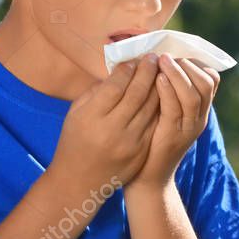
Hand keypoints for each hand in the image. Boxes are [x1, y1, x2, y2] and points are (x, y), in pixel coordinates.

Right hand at [49, 54, 160, 194]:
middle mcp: (112, 130)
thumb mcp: (76, 113)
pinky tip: (163, 93)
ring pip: (152, 107)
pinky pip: (156, 122)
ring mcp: (130, 143)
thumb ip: (97, 91)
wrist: (80, 181)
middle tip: (153, 57)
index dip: (127, 70)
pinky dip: (161, 105)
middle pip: (137, 94)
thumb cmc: (75, 140)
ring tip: (161, 71)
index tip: (134, 59)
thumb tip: (122, 68)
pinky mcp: (142, 152)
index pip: (115, 86)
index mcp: (92, 117)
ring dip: (159, 86)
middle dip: (147, 72)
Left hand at [130, 54, 220, 190]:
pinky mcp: (173, 135)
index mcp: (200, 111)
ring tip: (162, 61)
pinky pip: (175, 107)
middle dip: (188, 65)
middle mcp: (199, 118)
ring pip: (193, 93)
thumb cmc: (151, 141)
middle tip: (168, 56)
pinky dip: (167, 89)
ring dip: (177, 72)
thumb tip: (158, 61)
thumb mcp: (164, 113)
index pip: (212, 79)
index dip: (197, 62)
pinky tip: (156, 79)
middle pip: (207, 83)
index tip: (177, 54)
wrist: (147, 178)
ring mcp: (188, 128)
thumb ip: (167, 92)